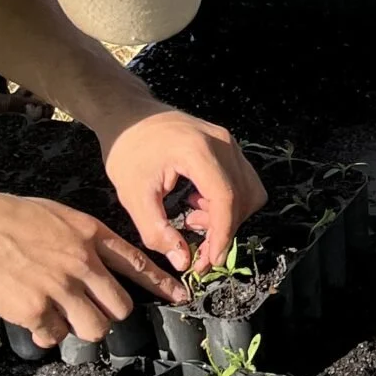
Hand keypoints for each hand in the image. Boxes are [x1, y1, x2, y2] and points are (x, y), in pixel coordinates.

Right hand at [0, 60, 46, 140]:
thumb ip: (7, 106)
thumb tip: (38, 110)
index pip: (13, 146)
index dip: (32, 139)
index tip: (49, 129)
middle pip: (21, 131)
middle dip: (37, 122)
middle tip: (50, 109)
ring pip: (21, 117)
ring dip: (34, 108)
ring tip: (46, 99)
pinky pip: (16, 105)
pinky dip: (26, 98)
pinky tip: (35, 91)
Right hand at [0, 192, 184, 347]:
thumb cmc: (3, 219)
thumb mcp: (53, 216)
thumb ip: (79, 242)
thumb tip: (91, 270)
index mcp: (90, 235)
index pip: (138, 263)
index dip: (162, 284)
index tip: (181, 297)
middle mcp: (83, 263)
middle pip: (120, 307)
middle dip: (108, 315)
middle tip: (87, 311)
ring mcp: (62, 288)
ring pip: (95, 328)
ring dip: (79, 328)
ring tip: (58, 317)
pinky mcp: (38, 310)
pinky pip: (55, 335)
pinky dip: (45, 334)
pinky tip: (31, 320)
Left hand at [98, 107, 263, 274]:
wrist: (127, 113)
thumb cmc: (126, 150)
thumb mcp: (133, 195)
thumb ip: (156, 231)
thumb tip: (183, 262)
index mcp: (198, 151)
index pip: (226, 198)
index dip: (222, 234)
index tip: (210, 261)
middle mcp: (222, 143)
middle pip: (243, 197)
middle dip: (223, 230)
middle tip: (197, 247)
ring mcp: (229, 142)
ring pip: (249, 191)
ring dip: (227, 216)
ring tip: (192, 219)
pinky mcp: (228, 145)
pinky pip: (243, 181)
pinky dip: (228, 202)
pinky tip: (198, 204)